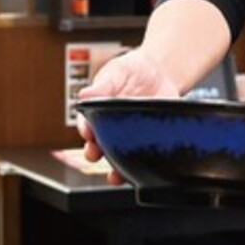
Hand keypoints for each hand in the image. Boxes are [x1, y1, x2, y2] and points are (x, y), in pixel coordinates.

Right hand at [76, 48, 180, 184]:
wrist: (160, 71)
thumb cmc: (132, 69)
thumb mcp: (117, 71)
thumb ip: (103, 84)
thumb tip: (84, 94)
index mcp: (99, 112)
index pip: (88, 125)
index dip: (86, 131)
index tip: (88, 133)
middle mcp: (112, 128)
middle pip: (100, 146)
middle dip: (95, 152)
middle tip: (95, 153)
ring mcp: (131, 137)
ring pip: (120, 158)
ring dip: (116, 169)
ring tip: (115, 175)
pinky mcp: (150, 141)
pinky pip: (145, 157)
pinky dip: (143, 165)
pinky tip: (145, 167)